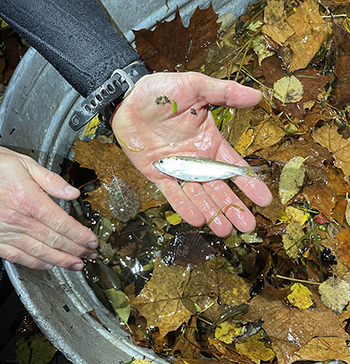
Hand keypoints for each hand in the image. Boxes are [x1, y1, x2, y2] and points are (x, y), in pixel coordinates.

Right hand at [0, 147, 97, 269]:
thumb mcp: (22, 163)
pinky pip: (18, 256)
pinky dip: (35, 263)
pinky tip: (48, 265)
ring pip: (40, 251)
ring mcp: (6, 232)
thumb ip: (50, 180)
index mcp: (28, 199)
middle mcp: (18, 219)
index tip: (92, 241)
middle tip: (91, 255)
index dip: (81, 235)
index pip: (62, 223)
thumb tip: (73, 192)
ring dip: (62, 260)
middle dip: (77, 250)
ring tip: (76, 265)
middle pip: (55, 240)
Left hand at [111, 72, 271, 236]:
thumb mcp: (196, 86)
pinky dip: (184, 207)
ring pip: (199, 196)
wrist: (128, 98)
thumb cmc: (162, 90)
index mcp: (210, 142)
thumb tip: (258, 95)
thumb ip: (226, 93)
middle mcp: (197, 160)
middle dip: (233, 207)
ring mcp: (178, 169)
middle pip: (219, 188)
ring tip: (225, 230)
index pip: (234, 166)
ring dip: (212, 213)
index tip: (264, 199)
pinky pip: (173, 194)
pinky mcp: (158, 175)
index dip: (249, 183)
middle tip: (248, 226)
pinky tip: (197, 220)